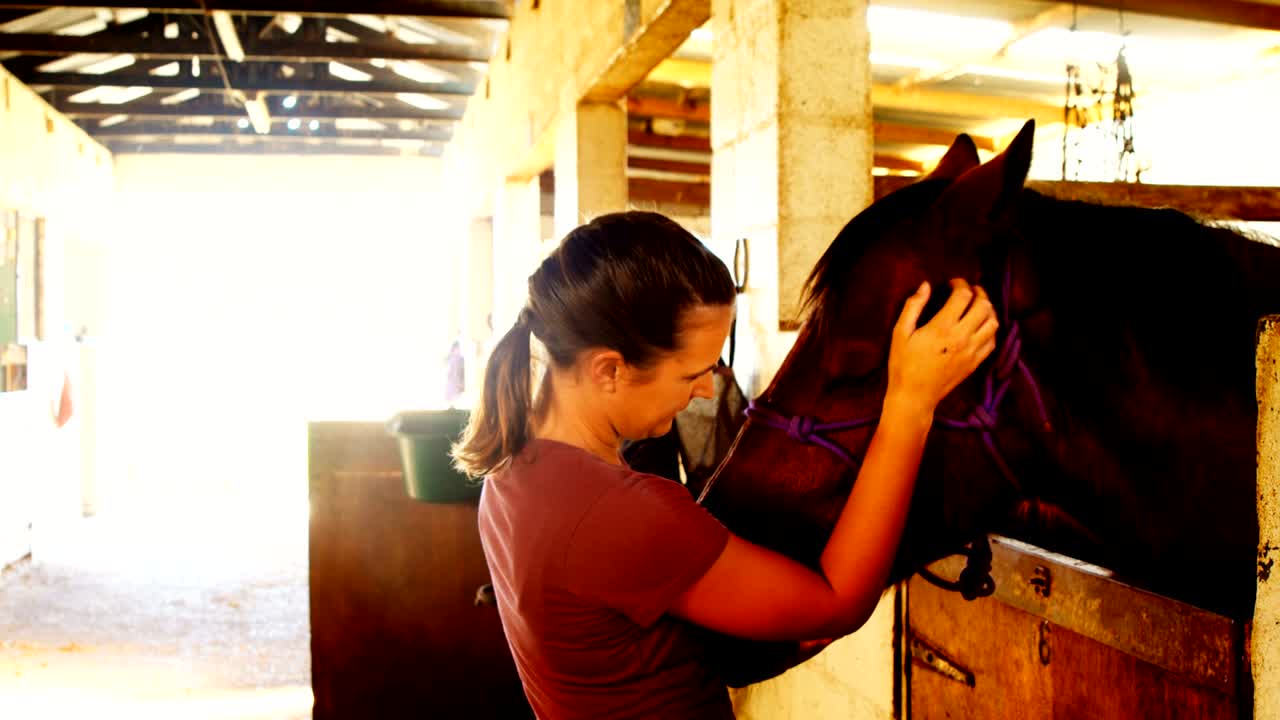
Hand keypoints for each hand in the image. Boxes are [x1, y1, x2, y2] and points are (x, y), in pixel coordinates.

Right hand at [886, 279, 998, 412]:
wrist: (914, 397)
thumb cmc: (903, 364)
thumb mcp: (900, 333)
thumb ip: (913, 306)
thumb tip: (925, 285)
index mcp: (942, 327)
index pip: (963, 295)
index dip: (960, 284)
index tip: (952, 283)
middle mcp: (962, 337)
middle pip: (984, 305)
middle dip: (978, 292)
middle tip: (969, 290)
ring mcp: (972, 351)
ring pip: (993, 322)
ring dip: (988, 309)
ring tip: (977, 306)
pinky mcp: (976, 362)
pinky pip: (993, 340)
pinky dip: (990, 329)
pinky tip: (980, 326)